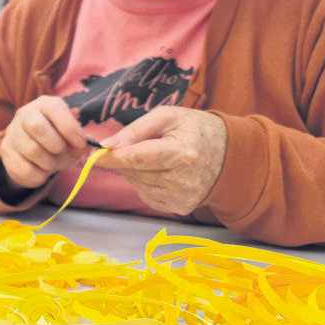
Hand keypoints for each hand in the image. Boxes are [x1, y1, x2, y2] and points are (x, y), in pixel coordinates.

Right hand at [0, 95, 93, 190]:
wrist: (32, 154)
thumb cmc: (56, 142)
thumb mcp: (72, 140)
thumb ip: (82, 142)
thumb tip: (88, 145)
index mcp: (44, 105)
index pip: (54, 108)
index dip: (69, 126)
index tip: (80, 142)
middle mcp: (25, 114)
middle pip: (37, 127)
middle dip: (56, 145)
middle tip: (61, 152)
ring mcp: (12, 132)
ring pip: (32, 150)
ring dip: (49, 163)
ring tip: (52, 163)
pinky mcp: (5, 151)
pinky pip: (25, 169)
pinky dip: (39, 175)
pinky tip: (40, 170)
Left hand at [95, 106, 226, 214]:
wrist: (229, 155)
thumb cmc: (195, 130)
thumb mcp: (167, 117)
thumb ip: (135, 130)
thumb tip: (107, 146)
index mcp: (182, 153)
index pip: (137, 158)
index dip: (112, 158)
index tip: (94, 155)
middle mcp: (184, 179)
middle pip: (135, 172)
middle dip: (123, 161)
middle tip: (127, 148)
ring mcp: (182, 197)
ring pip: (138, 185)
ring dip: (134, 171)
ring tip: (150, 157)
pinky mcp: (179, 207)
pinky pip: (147, 195)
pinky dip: (144, 182)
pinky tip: (158, 171)